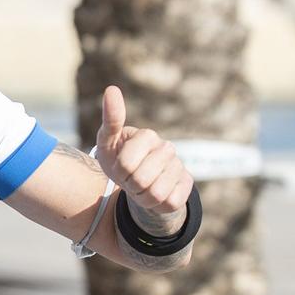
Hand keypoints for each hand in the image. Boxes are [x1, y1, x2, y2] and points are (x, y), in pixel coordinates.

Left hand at [95, 85, 193, 227]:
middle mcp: (167, 148)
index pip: (126, 164)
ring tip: (141, 187)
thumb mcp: (107, 142)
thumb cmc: (118, 158)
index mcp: (148, 135)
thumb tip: (112, 89)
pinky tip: (156, 194)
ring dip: (142, 197)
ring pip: (156, 194)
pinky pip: (170, 202)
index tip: (120, 167)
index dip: (119, 172)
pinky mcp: (187, 184)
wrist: (136, 181)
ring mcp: (179, 166)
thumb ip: (111, 119)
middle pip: (141, 180)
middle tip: (130, 179)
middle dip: (130, 186)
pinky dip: (157, 205)